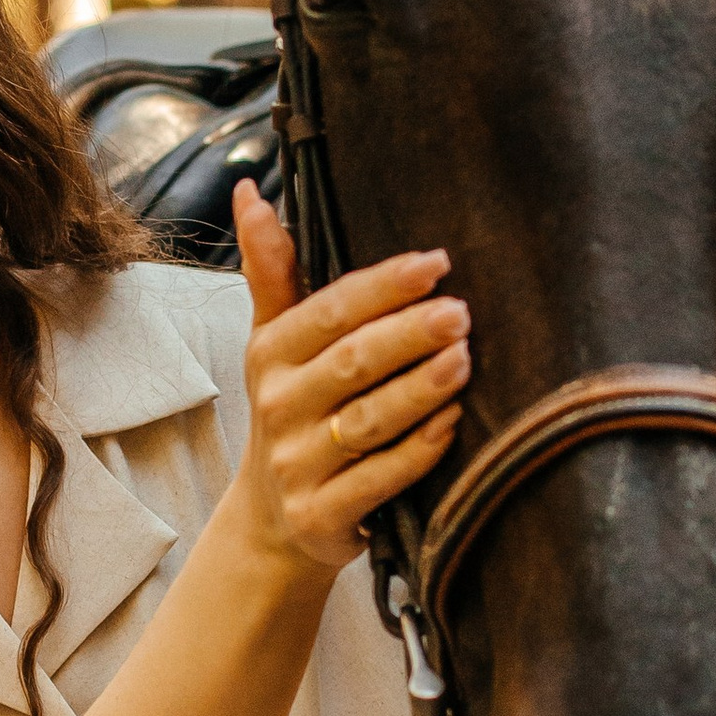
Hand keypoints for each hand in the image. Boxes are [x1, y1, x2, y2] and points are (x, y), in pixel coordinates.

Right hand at [229, 178, 468, 572]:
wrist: (272, 521)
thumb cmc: (292, 413)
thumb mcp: (273, 342)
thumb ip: (273, 271)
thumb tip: (251, 193)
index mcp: (271, 354)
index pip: (330, 310)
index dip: (383, 286)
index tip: (436, 262)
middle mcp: (279, 407)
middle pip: (353, 361)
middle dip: (409, 334)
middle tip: (461, 313)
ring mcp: (298, 464)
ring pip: (369, 420)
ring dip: (420, 389)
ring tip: (464, 360)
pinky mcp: (322, 515)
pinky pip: (380, 478)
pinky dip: (418, 451)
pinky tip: (452, 425)